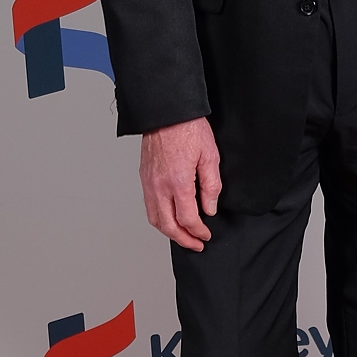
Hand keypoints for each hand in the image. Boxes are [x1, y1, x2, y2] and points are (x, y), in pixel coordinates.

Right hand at [140, 118, 221, 251]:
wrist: (166, 112)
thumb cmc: (188, 128)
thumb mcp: (210, 156)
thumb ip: (211, 185)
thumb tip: (209, 208)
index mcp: (178, 182)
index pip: (187, 219)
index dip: (198, 231)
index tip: (206, 234)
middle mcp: (160, 186)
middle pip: (168, 226)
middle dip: (183, 239)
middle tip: (195, 244)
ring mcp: (149, 182)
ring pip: (155, 219)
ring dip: (169, 232)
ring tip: (182, 236)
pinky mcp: (144, 177)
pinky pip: (148, 206)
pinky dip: (159, 219)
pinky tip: (169, 219)